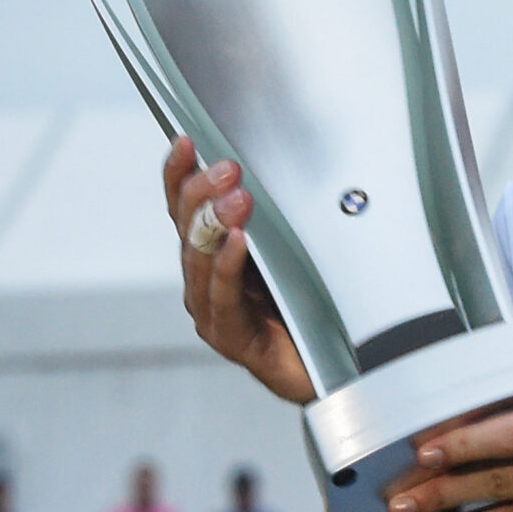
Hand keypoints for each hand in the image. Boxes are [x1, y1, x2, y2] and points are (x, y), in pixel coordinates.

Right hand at [165, 136, 313, 403]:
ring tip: (235, 197)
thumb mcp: (290, 252)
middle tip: (224, 167)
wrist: (333, 369)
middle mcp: (205, 282)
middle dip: (201, 193)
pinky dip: (228, 267)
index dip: (180, 175)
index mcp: (214, 257)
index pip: (185, 210)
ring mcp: (212, 311)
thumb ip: (276, 220)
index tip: (185, 141)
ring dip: (216, 224)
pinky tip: (238, 243)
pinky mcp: (231, 337)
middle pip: (188, 230)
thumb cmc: (311, 307)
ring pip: (200, 261)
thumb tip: (274, 169)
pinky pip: (224, 297)